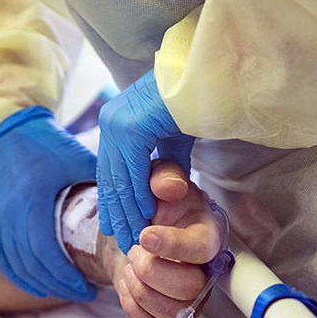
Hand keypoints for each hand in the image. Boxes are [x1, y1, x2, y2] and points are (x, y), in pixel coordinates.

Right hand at [0, 107, 96, 300]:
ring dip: (43, 284)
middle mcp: (7, 216)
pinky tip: (40, 286)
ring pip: (17, 267)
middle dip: (60, 286)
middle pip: (33, 266)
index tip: (90, 289)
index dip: (67, 278)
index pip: (47, 254)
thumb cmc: (48, 144)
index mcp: (31, 203)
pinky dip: (21, 277)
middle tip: (85, 293)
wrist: (7, 131)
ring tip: (68, 290)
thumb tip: (134, 208)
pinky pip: (3, 260)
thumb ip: (103, 185)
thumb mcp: (78, 160)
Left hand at [97, 70, 194, 252]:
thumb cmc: (194, 102)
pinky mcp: (131, 128)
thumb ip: (165, 162)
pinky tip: (146, 215)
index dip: (113, 201)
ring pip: (120, 178)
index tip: (116, 226)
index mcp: (115, 121)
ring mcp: (118, 123)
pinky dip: (139, 195)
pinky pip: (133, 171)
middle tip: (123, 240)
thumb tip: (164, 187)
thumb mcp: (173, 138)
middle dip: (117, 212)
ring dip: (128, 211)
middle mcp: (110, 121)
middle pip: (110, 177)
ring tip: (134, 236)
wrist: (206, 77)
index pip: (110, 170)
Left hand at [113, 160, 222, 317]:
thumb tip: (168, 186)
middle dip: (151, 270)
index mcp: (209, 235)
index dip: (173, 246)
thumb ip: (165, 177)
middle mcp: (205, 271)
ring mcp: (189, 298)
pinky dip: (131, 306)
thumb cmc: (156, 205)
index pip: (202, 249)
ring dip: (139, 288)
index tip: (145, 235)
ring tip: (131, 265)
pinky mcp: (169, 316)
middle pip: (189, 289)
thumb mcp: (159, 180)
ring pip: (170, 311)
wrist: (136, 228)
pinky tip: (129, 283)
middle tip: (135, 249)